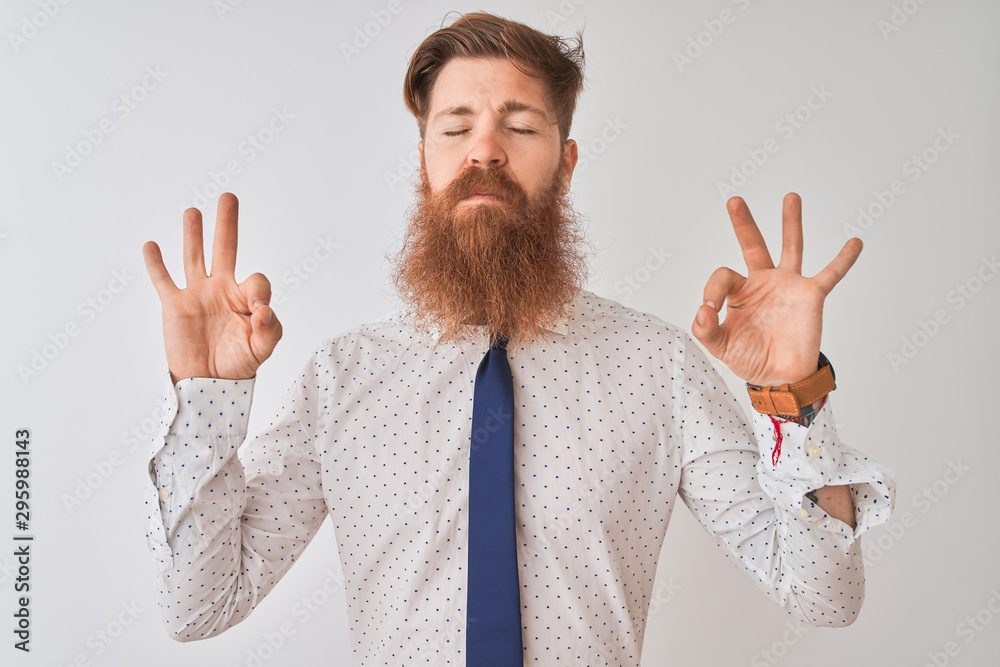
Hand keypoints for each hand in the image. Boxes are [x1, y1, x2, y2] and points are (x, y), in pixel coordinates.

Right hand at [142, 192, 281, 381]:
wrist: (208, 384)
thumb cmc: (238, 366)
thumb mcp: (262, 349)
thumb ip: (270, 330)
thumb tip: (263, 310)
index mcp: (245, 299)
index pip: (256, 281)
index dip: (259, 290)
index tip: (258, 309)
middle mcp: (221, 290)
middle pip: (225, 249)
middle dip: (227, 224)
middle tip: (228, 197)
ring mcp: (197, 295)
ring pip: (194, 257)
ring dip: (193, 234)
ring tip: (192, 212)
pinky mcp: (174, 305)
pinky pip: (163, 280)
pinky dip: (155, 263)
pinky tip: (151, 245)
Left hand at [691, 193, 860, 386]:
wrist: (781, 378)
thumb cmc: (751, 359)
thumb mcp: (720, 346)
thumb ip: (705, 330)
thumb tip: (701, 310)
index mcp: (739, 292)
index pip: (722, 276)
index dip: (711, 290)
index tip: (710, 310)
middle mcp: (763, 282)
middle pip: (753, 245)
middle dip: (743, 223)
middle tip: (734, 201)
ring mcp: (788, 286)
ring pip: (790, 248)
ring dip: (790, 222)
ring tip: (790, 197)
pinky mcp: (810, 296)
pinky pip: (830, 274)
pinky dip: (843, 260)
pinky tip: (855, 242)